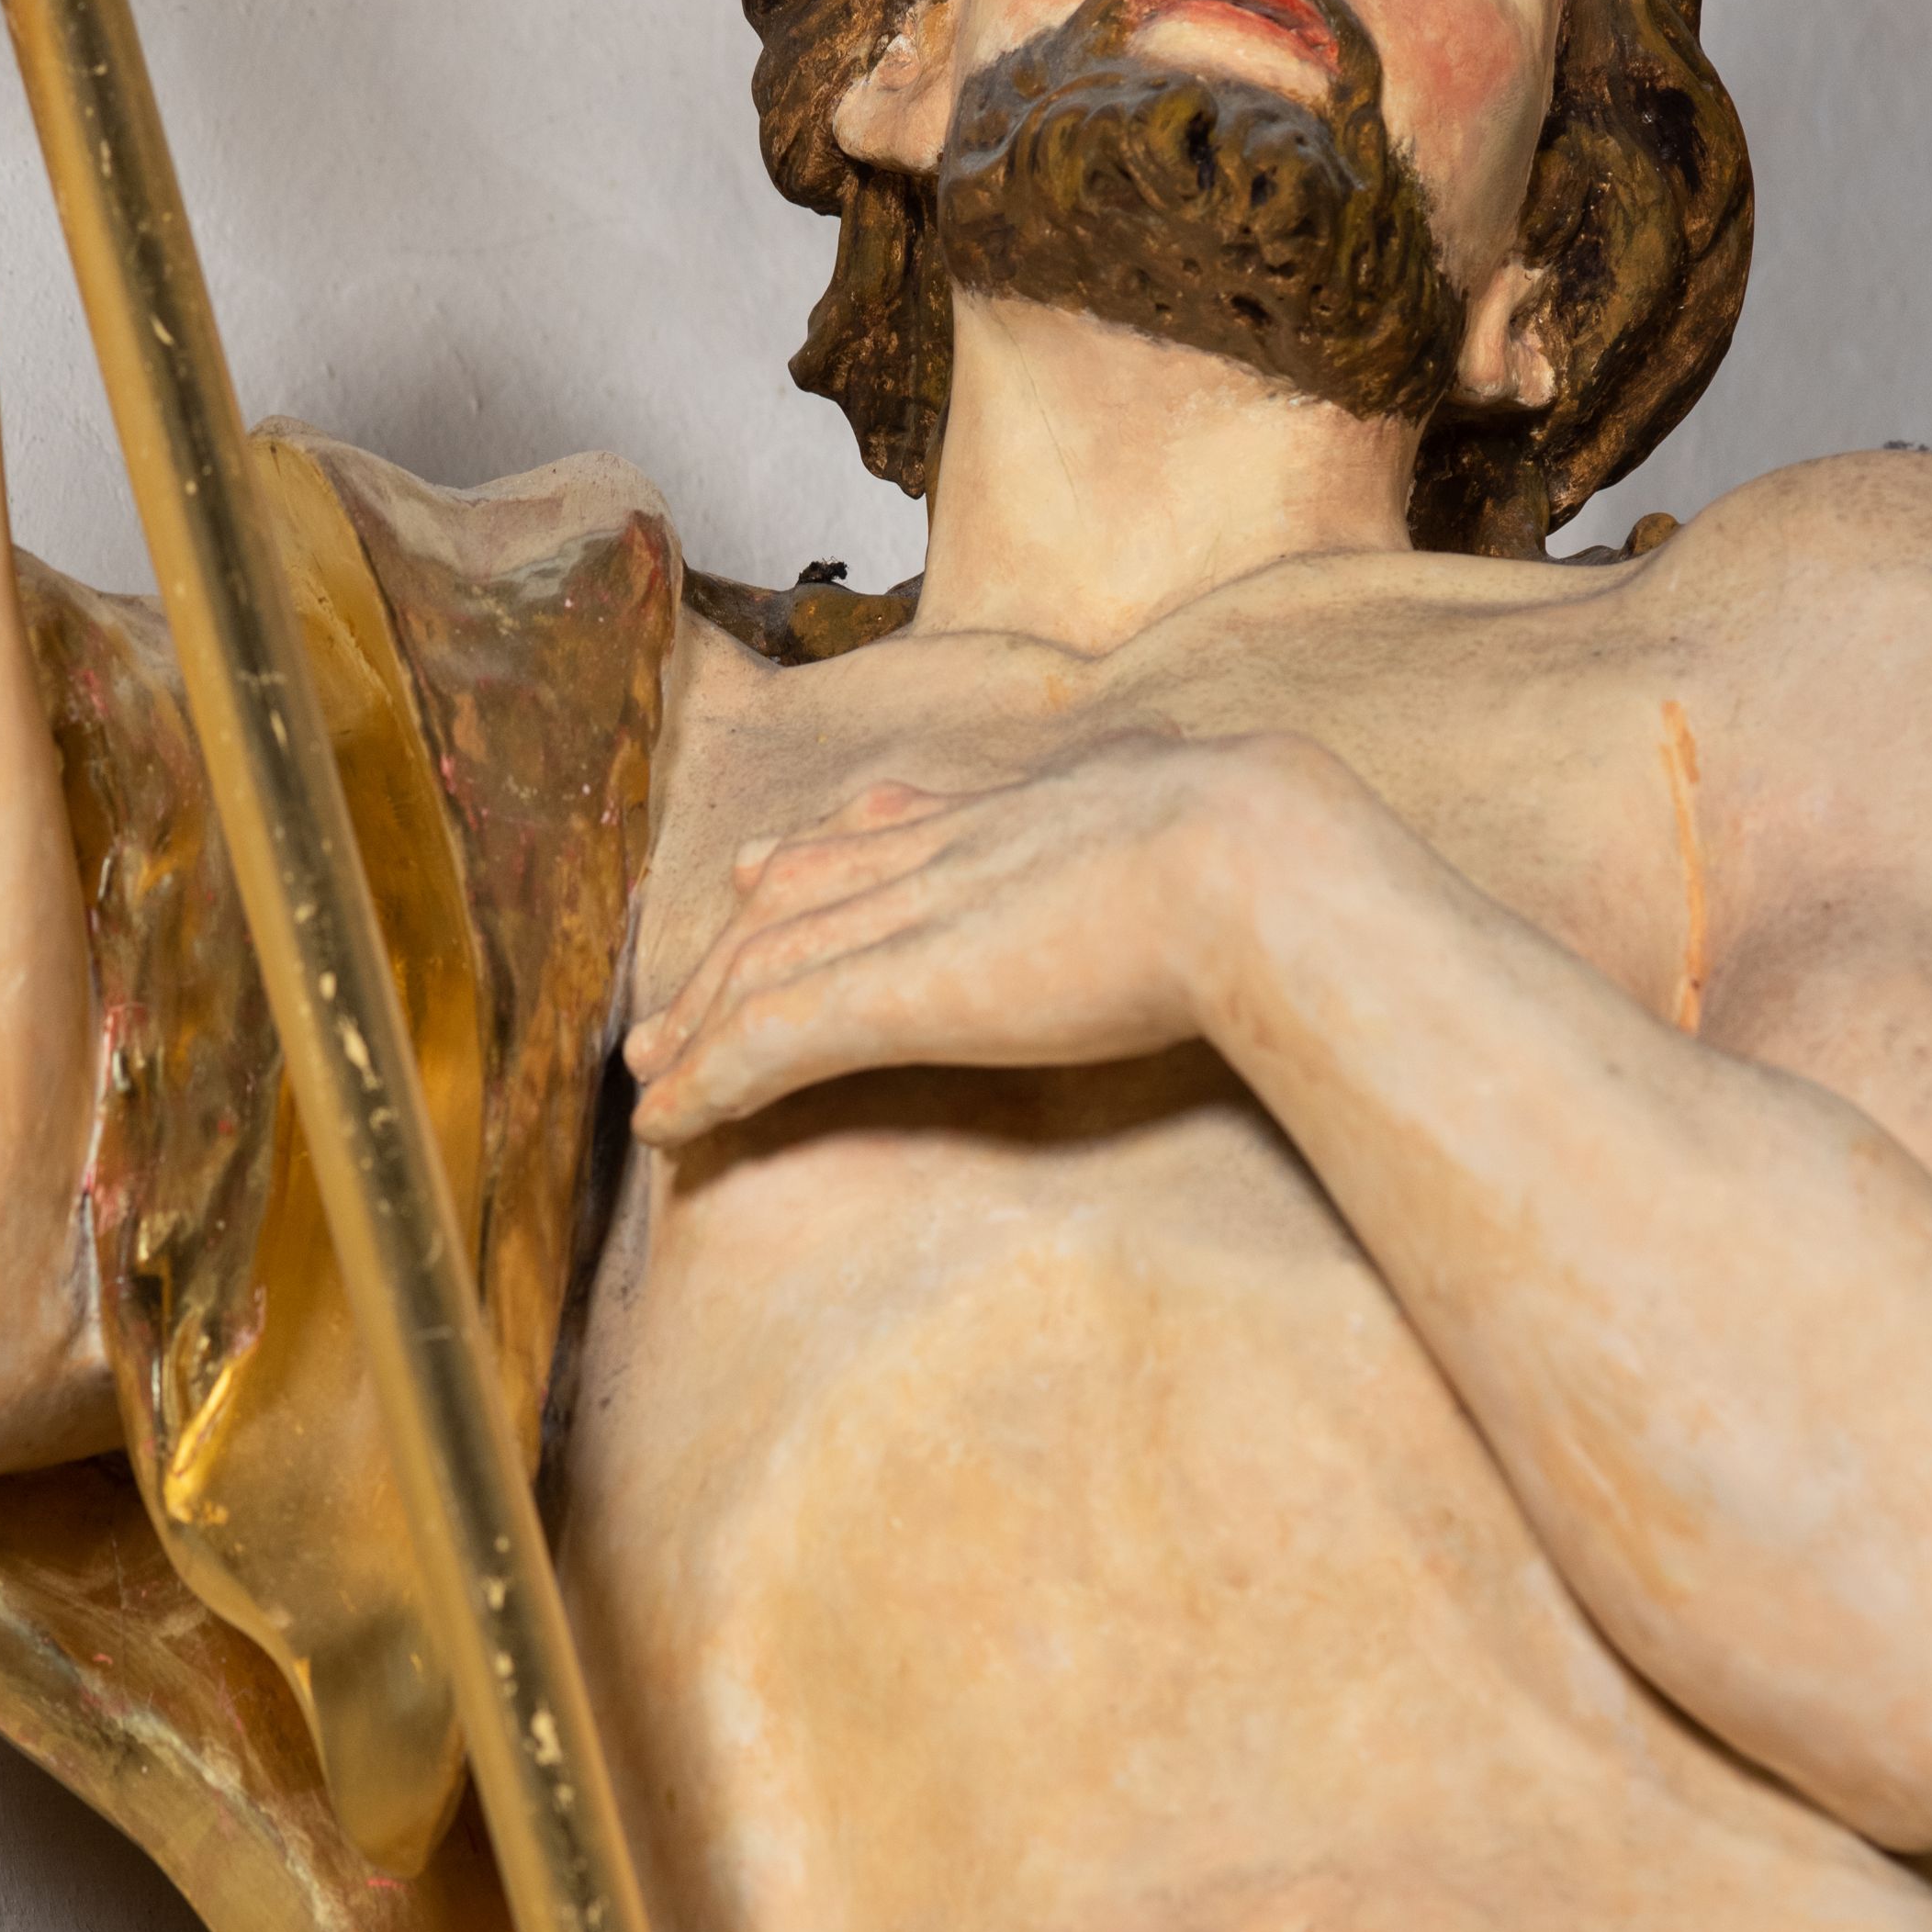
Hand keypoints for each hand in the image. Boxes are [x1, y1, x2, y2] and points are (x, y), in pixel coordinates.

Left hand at [625, 736, 1271, 1145]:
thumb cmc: (1278, 853)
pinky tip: (670, 1123)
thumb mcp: (1231, 809)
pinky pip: (773, 1041)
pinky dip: (709, 1082)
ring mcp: (918, 918)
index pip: (882, 833)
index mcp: (1019, 813)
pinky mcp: (902, 992)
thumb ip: (1208, 813)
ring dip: (699, 1031)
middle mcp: (946, 852)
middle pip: (800, 901)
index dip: (810, 857)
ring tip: (652, 1080)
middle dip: (727, 956)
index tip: (758, 874)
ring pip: (768, 971)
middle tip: (671, 1011)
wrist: (1259, 863)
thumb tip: (1272, 808)